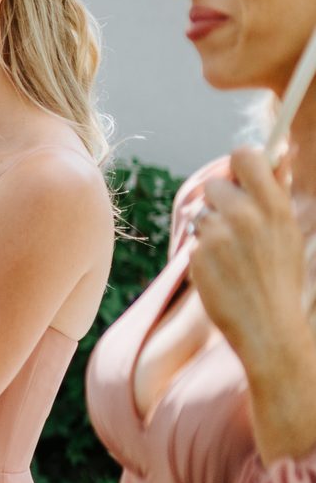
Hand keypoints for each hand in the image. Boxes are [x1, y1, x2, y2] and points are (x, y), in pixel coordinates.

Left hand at [190, 147, 308, 371]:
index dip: (239, 163)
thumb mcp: (289, 232)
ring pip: (200, 212)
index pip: (245, 155)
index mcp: (273, 206)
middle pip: (214, 183)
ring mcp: (218, 235)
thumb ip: (276, 194)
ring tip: (231, 253)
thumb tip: (277, 156)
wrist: (268, 327)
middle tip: (234, 223)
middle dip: (220, 200)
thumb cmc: (281, 278)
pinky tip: (221, 272)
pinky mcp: (198, 254)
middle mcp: (245, 215)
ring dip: (210, 227)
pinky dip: (203, 253)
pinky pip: (194, 240)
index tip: (240, 176)